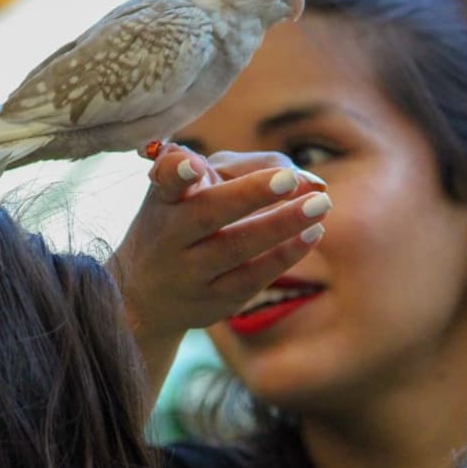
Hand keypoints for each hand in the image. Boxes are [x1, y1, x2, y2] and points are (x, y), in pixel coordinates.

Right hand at [109, 142, 329, 341]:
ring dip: (281, 226)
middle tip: (291, 178)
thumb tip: (304, 179)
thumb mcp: (199, 188)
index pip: (165, 182)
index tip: (193, 165)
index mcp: (165, 200)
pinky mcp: (213, 302)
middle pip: (206, 215)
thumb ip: (246, 169)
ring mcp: (189, 274)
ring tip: (320, 204)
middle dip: (249, 195)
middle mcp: (170, 237)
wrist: (146, 296)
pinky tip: (313, 234)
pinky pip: (253, 278)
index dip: (176, 172)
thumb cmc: (184, 222)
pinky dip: (285, 255)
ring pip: (235, 250)